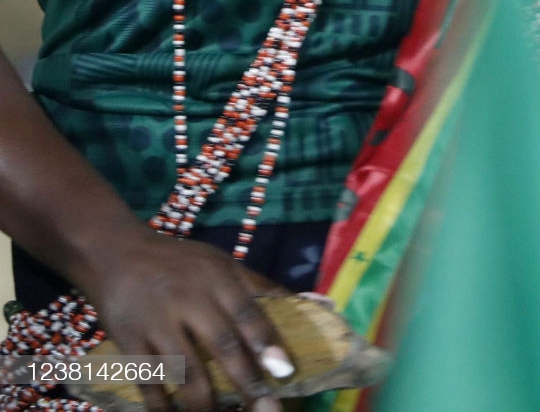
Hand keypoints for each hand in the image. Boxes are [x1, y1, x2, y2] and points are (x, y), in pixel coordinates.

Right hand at [76, 227, 290, 411]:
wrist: (117, 253)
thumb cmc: (182, 264)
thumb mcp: (224, 265)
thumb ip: (262, 288)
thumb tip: (312, 304)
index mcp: (218, 281)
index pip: (247, 314)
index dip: (267, 342)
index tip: (285, 371)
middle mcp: (190, 301)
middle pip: (221, 345)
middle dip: (244, 379)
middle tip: (265, 408)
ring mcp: (157, 323)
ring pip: (184, 370)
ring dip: (204, 402)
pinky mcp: (128, 342)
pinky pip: (148, 380)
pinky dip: (162, 405)